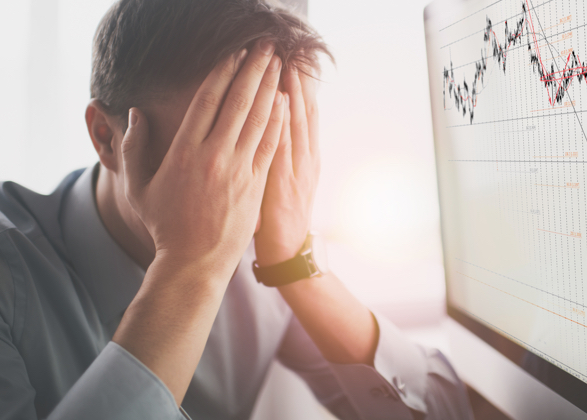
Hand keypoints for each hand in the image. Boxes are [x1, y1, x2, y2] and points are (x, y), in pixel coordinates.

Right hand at [121, 42, 284, 277]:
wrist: (195, 262)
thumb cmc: (164, 225)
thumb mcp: (137, 187)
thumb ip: (135, 147)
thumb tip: (137, 113)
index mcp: (184, 152)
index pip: (207, 101)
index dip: (223, 72)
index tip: (234, 53)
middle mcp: (214, 156)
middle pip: (238, 102)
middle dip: (253, 70)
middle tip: (265, 46)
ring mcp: (238, 170)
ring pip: (258, 120)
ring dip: (270, 88)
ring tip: (278, 64)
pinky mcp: (255, 185)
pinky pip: (269, 145)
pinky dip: (278, 120)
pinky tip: (284, 101)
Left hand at [254, 66, 320, 265]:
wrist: (289, 253)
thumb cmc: (284, 221)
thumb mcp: (292, 186)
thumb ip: (288, 158)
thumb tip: (279, 132)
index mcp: (307, 159)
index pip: (305, 117)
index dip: (302, 90)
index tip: (295, 64)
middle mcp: (305, 160)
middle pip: (302, 113)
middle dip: (296, 83)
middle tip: (290, 54)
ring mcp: (296, 171)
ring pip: (295, 123)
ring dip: (291, 93)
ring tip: (286, 66)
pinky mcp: (282, 183)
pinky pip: (282, 146)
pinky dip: (282, 121)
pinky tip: (279, 102)